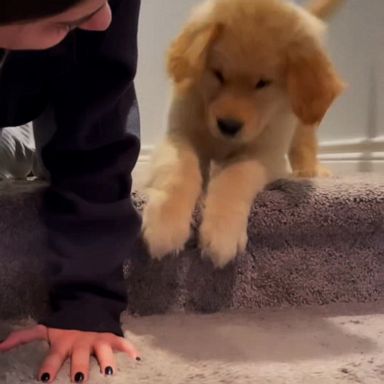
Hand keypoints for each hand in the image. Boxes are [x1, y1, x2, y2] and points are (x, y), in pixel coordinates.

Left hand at [0, 324, 138, 382]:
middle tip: (78, 380)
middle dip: (79, 368)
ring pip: (102, 351)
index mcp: (62, 341)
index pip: (54, 356)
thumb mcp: (44, 328)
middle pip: (80, 358)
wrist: (87, 305)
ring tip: (108, 372)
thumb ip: (24, 337)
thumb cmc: (64, 323)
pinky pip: (121, 341)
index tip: (45, 379)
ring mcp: (97, 339)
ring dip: (106, 360)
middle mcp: (80, 342)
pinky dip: (129, 348)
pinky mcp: (110, 335)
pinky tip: (136, 357)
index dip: (50, 367)